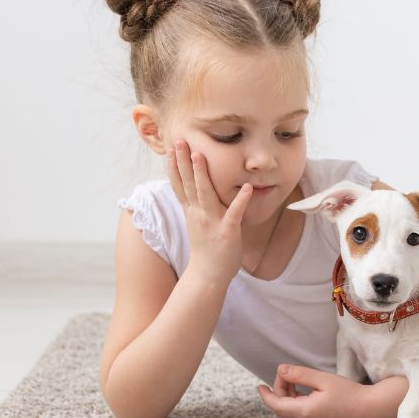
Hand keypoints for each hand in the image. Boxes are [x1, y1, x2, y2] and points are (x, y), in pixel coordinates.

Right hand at [166, 139, 253, 283]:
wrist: (208, 276)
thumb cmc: (206, 248)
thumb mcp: (197, 222)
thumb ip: (195, 204)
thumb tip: (193, 187)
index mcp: (191, 211)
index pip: (180, 184)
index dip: (175, 165)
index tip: (171, 147)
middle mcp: (198, 213)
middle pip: (189, 184)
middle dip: (184, 162)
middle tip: (180, 141)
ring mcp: (212, 222)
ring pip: (206, 194)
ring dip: (203, 174)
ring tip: (201, 155)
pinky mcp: (227, 232)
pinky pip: (234, 213)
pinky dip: (240, 200)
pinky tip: (247, 187)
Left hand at [258, 363, 369, 417]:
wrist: (369, 410)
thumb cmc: (349, 393)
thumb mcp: (323, 379)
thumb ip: (300, 374)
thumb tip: (280, 370)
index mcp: (305, 411)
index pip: (276, 404)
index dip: (266, 395)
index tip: (259, 386)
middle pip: (280, 409)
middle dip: (278, 392)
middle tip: (286, 376)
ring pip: (289, 414)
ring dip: (286, 399)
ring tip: (294, 382)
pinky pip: (298, 417)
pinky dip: (294, 405)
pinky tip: (303, 393)